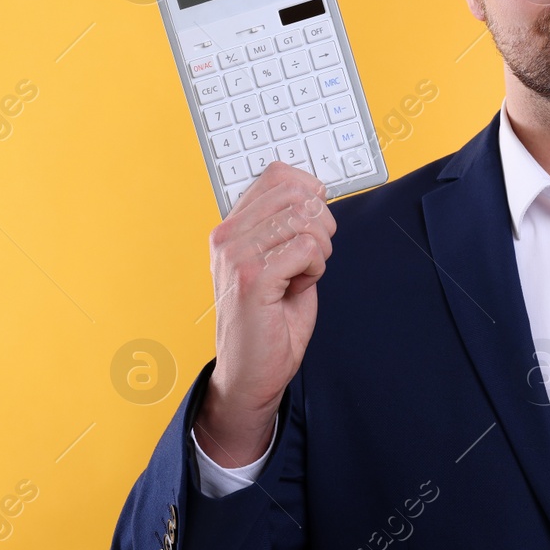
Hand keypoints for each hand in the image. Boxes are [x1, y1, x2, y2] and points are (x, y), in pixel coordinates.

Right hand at [195, 162, 334, 467]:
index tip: (311, 227)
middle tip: (311, 257)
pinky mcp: (252, 278)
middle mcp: (228, 235)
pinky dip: (315, 269)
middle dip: (320, 223)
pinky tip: (297, 288)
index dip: (310, 195)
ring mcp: (236, 254)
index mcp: (232, 227)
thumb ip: (288, 226)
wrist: (251, 374)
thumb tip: (314, 193)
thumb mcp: (280, 262)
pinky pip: (306, 248)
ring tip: (301, 275)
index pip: (279, 175)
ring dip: (319, 249)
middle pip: (297, 192)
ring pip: (305, 219)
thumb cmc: (269, 322)